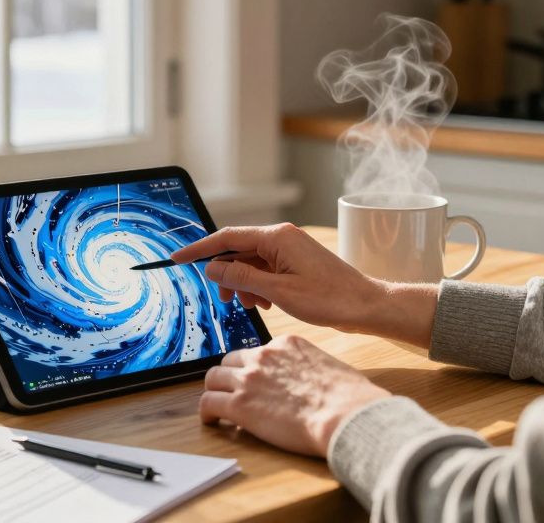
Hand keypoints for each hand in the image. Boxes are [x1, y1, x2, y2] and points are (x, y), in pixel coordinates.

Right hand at [173, 224, 439, 344]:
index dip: (200, 250)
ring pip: (251, 263)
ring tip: (253, 305)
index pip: (227, 238)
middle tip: (228, 300)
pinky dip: (259, 286)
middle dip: (227, 275)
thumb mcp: (278, 292)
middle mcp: (281, 237)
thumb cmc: (329, 299)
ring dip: (244, 284)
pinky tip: (266, 303)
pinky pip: (266, 269)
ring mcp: (290, 249)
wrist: (366, 306)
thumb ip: (241, 278)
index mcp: (276, 237)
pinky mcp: (296, 262)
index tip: (177, 258)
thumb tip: (213, 269)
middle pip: (238, 251)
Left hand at [199, 335, 389, 456]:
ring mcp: (249, 379)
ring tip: (217, 406)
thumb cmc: (350, 397)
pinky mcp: (240, 405)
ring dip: (214, 391)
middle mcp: (264, 355)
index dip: (255, 369)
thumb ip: (310, 367)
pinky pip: (209, 403)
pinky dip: (207, 412)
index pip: (258, 351)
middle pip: (231, 361)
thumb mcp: (328, 366)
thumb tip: (312, 382)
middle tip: (233, 392)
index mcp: (286, 343)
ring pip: (213, 378)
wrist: (346, 414)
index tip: (256, 382)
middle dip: (230, 376)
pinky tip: (213, 420)